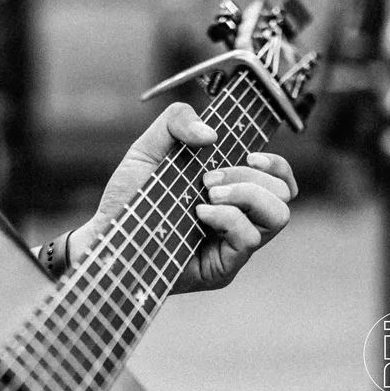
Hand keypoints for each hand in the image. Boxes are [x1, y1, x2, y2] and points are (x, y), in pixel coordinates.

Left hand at [65, 102, 297, 292]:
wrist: (105, 233)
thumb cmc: (128, 197)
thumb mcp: (148, 147)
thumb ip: (176, 121)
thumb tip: (211, 134)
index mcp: (232, 193)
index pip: (281, 182)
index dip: (277, 165)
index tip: (249, 154)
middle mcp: (239, 220)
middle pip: (284, 195)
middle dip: (250, 176)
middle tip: (207, 179)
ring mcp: (233, 247)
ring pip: (278, 217)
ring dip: (247, 195)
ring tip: (206, 195)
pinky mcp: (222, 269)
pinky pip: (249, 239)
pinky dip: (227, 219)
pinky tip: (198, 214)